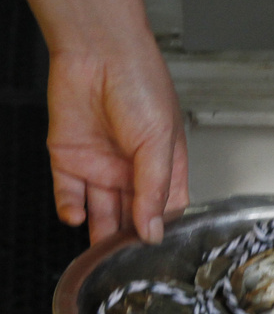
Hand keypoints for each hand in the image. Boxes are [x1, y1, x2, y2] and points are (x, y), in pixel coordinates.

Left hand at [45, 40, 186, 244]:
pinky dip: (70, 208)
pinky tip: (77, 216)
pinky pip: (68, 193)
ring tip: (98, 251)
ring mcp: (99, 166)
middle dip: (127, 237)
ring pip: (100, 210)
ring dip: (99, 231)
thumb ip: (155, 190)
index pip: (166, 207)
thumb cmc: (141, 86)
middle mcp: (132, 169)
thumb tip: (154, 230)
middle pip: (132, 214)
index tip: (153, 248)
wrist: (97, 53)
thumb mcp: (159, 144)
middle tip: (123, 260)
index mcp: (163, 164)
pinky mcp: (68, 159)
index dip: (160, 228)